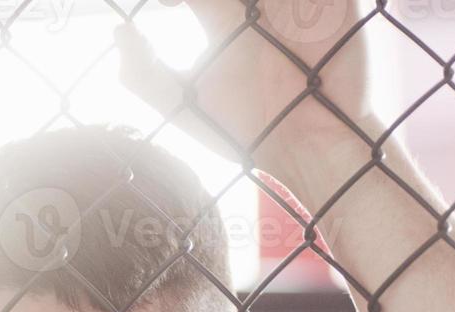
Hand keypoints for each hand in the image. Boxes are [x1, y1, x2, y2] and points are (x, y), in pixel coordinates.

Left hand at [115, 0, 377, 176]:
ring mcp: (294, 0)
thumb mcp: (186, 107)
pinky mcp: (337, 2)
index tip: (171, 6)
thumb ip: (144, 75)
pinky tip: (281, 15)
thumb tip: (118, 33)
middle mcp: (255, 3)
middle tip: (215, 10)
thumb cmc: (245, 132)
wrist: (305, 152)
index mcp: (219, 14)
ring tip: (249, 14)